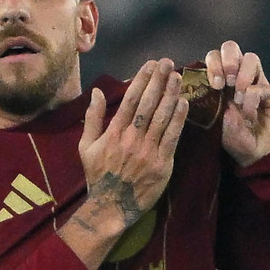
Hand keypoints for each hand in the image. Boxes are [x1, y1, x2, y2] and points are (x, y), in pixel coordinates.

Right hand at [60, 59, 187, 269]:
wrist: (111, 207)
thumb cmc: (98, 176)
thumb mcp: (86, 147)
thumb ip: (92, 119)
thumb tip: (98, 93)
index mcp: (113, 133)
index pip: (130, 100)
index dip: (141, 80)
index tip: (150, 65)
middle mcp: (131, 139)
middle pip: (148, 104)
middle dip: (158, 81)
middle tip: (167, 63)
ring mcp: (148, 151)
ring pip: (162, 117)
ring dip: (170, 94)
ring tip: (177, 77)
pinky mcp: (162, 164)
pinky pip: (172, 137)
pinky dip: (178, 119)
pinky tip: (183, 103)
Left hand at [205, 40, 269, 165]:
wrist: (259, 154)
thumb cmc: (236, 139)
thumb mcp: (218, 128)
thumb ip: (213, 112)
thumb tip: (216, 100)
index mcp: (220, 82)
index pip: (213, 58)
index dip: (212, 65)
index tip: (215, 85)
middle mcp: (237, 77)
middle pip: (231, 48)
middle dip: (227, 60)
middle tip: (226, 82)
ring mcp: (255, 82)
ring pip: (250, 58)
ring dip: (243, 74)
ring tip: (239, 95)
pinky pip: (263, 85)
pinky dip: (254, 97)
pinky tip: (249, 112)